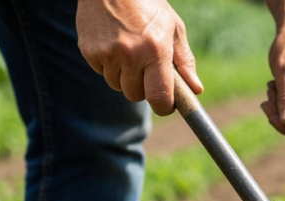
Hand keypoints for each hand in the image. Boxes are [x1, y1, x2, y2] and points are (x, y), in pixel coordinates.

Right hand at [76, 0, 202, 115]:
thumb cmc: (148, 5)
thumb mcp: (173, 27)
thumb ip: (184, 60)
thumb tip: (195, 89)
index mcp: (155, 49)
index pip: (159, 97)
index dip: (164, 106)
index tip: (166, 104)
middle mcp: (130, 54)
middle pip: (135, 95)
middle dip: (142, 88)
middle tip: (146, 68)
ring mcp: (107, 53)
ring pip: (117, 85)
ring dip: (124, 76)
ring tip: (129, 51)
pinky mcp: (89, 51)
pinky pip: (101, 72)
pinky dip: (108, 65)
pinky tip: (113, 43)